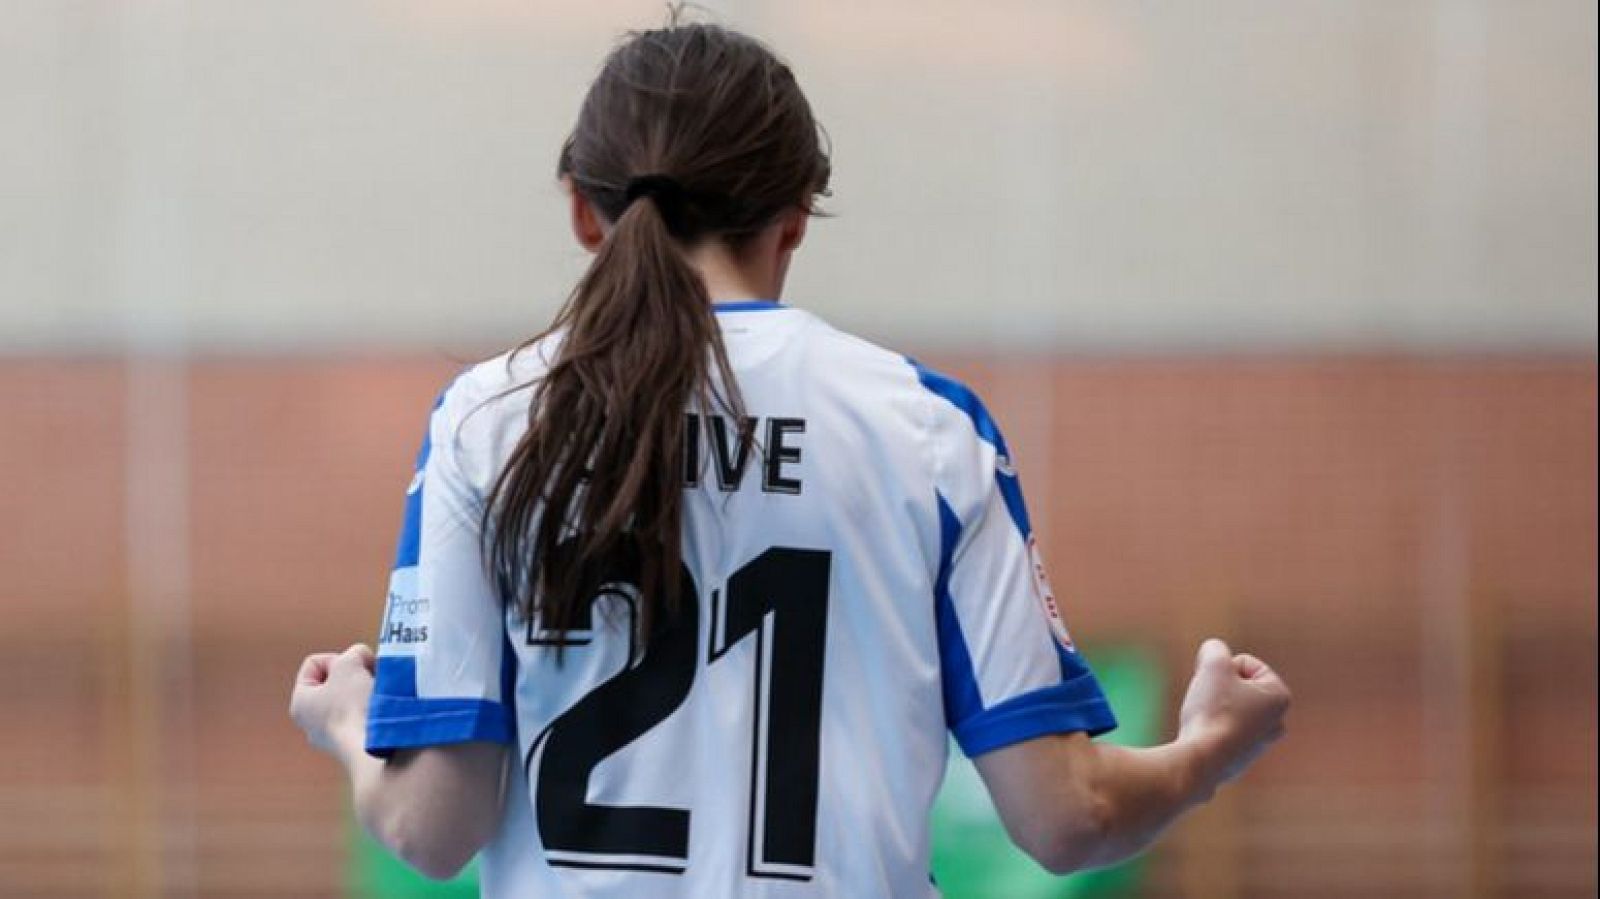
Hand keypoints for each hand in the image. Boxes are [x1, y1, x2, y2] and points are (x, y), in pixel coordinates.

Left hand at [290, 643, 376, 761]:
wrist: (375, 744)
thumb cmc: (353, 705)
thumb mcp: (350, 664)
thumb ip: (353, 653)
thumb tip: (362, 659)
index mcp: (300, 703)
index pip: (314, 664)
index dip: (337, 658)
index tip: (353, 668)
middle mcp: (311, 724)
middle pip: (334, 682)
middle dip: (355, 675)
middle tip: (369, 676)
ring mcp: (333, 738)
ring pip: (351, 700)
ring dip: (366, 690)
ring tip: (379, 693)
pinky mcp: (355, 746)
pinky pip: (363, 717)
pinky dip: (374, 708)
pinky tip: (383, 710)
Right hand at [1176, 638, 1290, 791]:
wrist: (1202, 761)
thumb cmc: (1214, 710)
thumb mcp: (1213, 665)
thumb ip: (1215, 649)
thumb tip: (1213, 652)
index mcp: (1280, 697)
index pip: (1245, 663)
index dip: (1222, 668)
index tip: (1215, 686)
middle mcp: (1277, 722)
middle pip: (1239, 686)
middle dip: (1220, 687)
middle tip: (1209, 701)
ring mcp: (1260, 744)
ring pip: (1230, 708)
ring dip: (1214, 706)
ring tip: (1204, 720)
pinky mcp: (1241, 759)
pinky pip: (1222, 730)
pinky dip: (1210, 728)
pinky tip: (1202, 738)